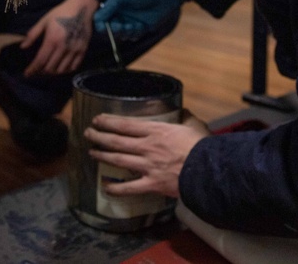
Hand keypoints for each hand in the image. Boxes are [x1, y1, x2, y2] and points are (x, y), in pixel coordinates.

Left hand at [21, 0, 98, 75]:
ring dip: (53, 72)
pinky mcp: (83, 50)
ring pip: (62, 70)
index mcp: (52, 39)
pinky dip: (66, 70)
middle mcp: (63, 47)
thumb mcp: (44, 21)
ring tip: (48, 69)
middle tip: (37, 70)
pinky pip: (74, 67)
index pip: (40, 60)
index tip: (27, 74)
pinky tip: (61, 67)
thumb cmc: (60, 13)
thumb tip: (22, 47)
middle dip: (41, 72)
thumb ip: (32, 34)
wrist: (81, 7)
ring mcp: (74, 50)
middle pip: (50, 68)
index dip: (32, 69)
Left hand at [84, 110, 209, 197]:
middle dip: (100, 136)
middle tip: (88, 133)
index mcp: (156, 131)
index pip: (126, 125)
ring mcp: (147, 166)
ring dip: (103, 156)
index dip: (109, 121)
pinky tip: (105, 187)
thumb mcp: (194, 124)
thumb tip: (182, 109)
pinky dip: (116, 188)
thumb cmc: (202, 146)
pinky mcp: (152, 184)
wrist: (209, 170)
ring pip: (119, 160)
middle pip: (117, 141)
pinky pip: (129, 188)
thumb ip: (185, 116)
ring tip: (91, 152)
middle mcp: (147, 147)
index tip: (98, 119)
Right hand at [94, 0, 187, 37]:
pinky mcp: (142, 28)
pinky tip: (141, 25)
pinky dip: (135, 33)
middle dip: (114, 30)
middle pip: (110, 30)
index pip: (102, 19)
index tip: (103, 27)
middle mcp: (121, 15)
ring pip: (122, 35)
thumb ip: (109, 6)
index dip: (101, 24)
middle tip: (120, 26)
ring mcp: (131, 22)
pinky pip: (133, 36)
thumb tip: (96, 19)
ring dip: (125, 32)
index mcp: (115, 6)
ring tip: (133, 25)